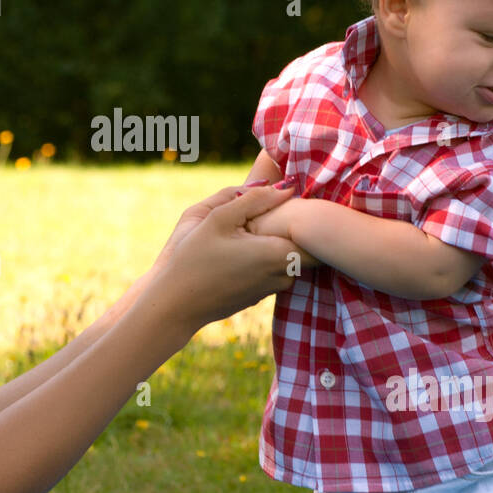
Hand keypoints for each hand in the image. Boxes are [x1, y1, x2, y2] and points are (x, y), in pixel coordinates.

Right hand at [150, 186, 308, 333]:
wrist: (177, 304)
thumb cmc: (194, 259)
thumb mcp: (220, 218)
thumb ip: (256, 199)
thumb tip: (288, 188)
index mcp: (278, 254)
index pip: (315, 235)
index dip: (308, 218)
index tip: (291, 207)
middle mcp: (283, 276)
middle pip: (304, 246)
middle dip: (291, 229)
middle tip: (265, 215)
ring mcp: (272, 289)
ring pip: (288, 259)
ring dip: (276, 244)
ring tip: (247, 231)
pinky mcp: (259, 296)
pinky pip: (272, 271)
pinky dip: (264, 259)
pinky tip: (237, 252)